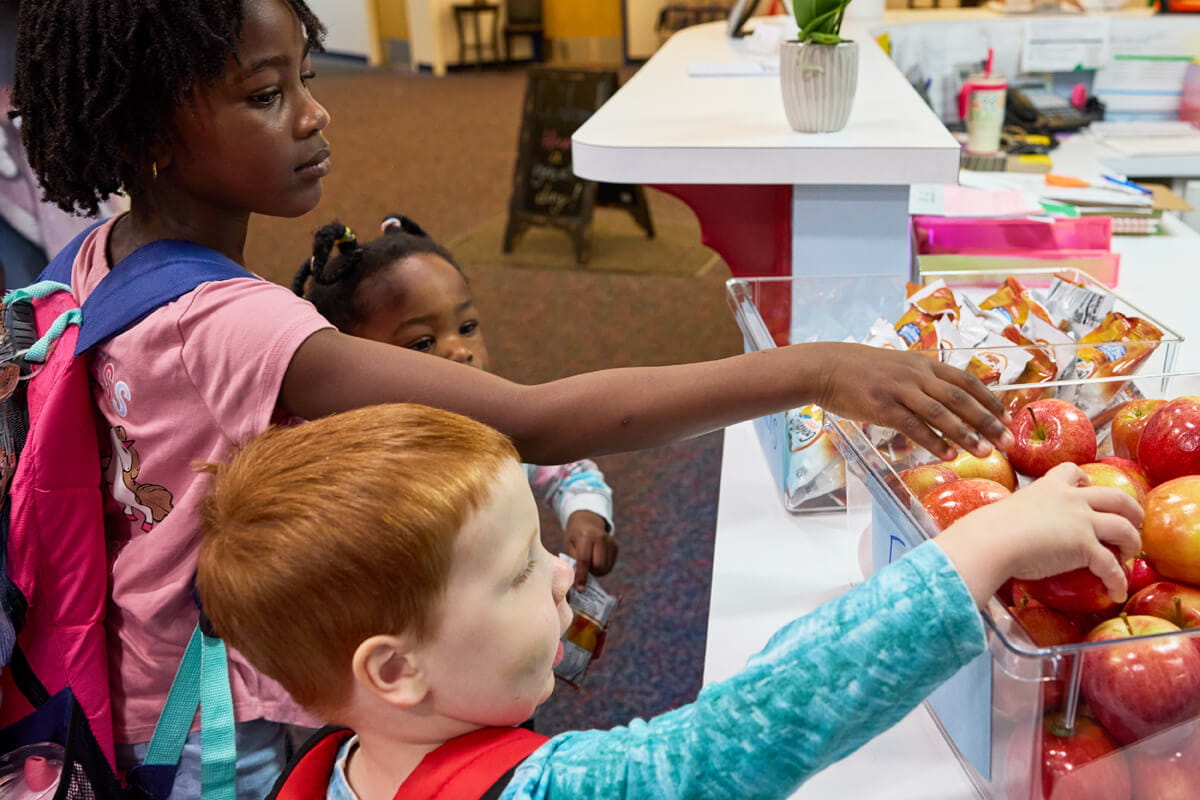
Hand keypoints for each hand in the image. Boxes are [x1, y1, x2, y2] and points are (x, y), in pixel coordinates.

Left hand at [563, 510, 617, 589]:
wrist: (587, 520)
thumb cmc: (575, 535)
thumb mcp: (569, 545)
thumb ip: (573, 561)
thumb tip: (575, 582)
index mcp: (585, 536)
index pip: (584, 560)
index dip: (582, 576)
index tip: (580, 589)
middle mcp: (600, 538)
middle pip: (599, 566)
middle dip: (591, 573)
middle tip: (584, 570)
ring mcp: (610, 541)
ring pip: (606, 568)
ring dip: (597, 571)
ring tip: (589, 564)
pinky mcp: (615, 546)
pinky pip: (610, 565)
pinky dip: (603, 568)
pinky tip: (596, 560)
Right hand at [813, 343, 1013, 460]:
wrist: (826, 367)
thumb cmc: (861, 370)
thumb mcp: (899, 366)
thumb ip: (922, 380)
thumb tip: (946, 400)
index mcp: (924, 364)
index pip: (967, 382)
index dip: (990, 401)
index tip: (1006, 420)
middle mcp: (917, 375)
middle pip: (961, 399)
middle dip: (988, 422)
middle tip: (1007, 442)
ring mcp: (900, 390)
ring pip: (942, 413)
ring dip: (966, 435)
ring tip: (984, 453)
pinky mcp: (883, 406)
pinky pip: (914, 426)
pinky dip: (933, 441)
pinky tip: (947, 454)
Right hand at [937, 463, 1141, 607]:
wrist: (991, 541)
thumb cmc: (989, 529)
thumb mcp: (1008, 512)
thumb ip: (1019, 517)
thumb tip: (1008, 533)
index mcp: (1049, 486)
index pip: (1074, 471)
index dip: (1086, 479)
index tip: (1088, 487)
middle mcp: (1072, 499)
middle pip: (1116, 497)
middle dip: (1131, 510)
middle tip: (1132, 523)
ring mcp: (1082, 521)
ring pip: (1125, 528)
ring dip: (1131, 543)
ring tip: (1127, 555)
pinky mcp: (1085, 547)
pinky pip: (1111, 566)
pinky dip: (1117, 581)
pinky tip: (1116, 592)